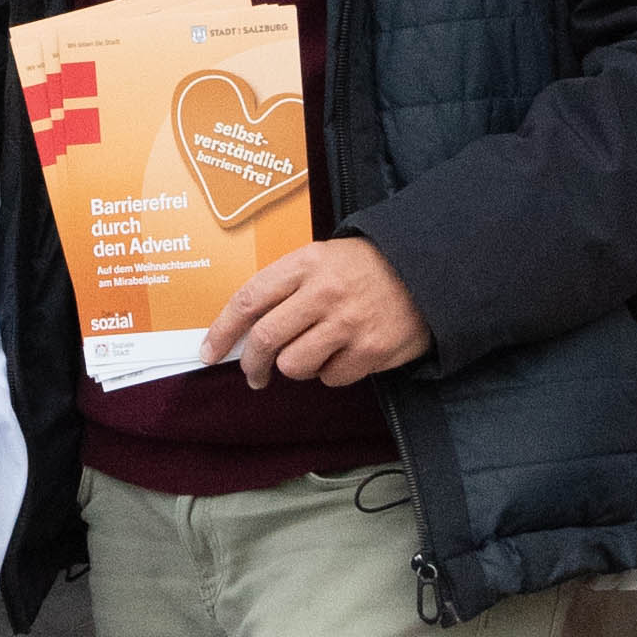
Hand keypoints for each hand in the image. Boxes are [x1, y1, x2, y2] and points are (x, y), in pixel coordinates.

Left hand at [205, 234, 432, 388]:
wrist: (428, 269)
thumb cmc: (366, 267)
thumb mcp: (323, 258)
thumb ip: (286, 287)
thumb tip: (245, 330)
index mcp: (305, 264)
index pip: (249, 300)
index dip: (223, 331)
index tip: (208, 352)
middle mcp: (323, 292)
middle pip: (267, 340)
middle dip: (253, 364)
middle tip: (255, 374)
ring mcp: (348, 323)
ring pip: (295, 365)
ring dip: (297, 367)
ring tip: (314, 354)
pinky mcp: (370, 350)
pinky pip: (331, 378)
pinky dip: (332, 373)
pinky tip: (346, 354)